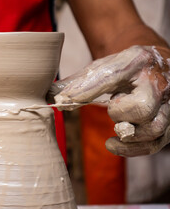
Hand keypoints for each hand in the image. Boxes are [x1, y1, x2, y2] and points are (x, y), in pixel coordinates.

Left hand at [51, 45, 169, 156]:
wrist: (155, 65)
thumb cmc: (124, 67)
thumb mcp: (103, 67)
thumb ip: (78, 82)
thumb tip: (52, 98)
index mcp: (137, 60)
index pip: (111, 75)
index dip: (87, 89)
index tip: (66, 100)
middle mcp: (158, 81)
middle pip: (143, 107)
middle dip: (120, 114)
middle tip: (112, 109)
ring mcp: (169, 103)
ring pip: (154, 128)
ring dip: (128, 136)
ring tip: (114, 131)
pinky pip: (156, 143)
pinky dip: (132, 149)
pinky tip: (114, 144)